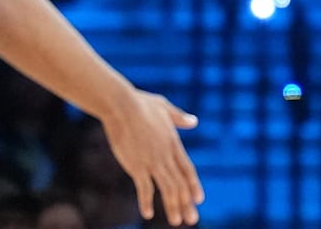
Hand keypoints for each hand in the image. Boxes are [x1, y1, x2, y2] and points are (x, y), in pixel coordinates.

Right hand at [101, 89, 203, 224]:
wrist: (121, 105)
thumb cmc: (140, 102)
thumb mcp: (164, 107)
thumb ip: (179, 117)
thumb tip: (194, 121)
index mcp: (173, 143)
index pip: (187, 169)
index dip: (194, 185)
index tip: (199, 199)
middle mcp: (166, 155)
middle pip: (180, 183)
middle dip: (186, 203)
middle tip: (192, 219)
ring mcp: (152, 161)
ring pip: (167, 189)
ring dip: (173, 207)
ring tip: (177, 222)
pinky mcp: (136, 165)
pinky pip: (144, 188)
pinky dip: (146, 202)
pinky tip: (148, 214)